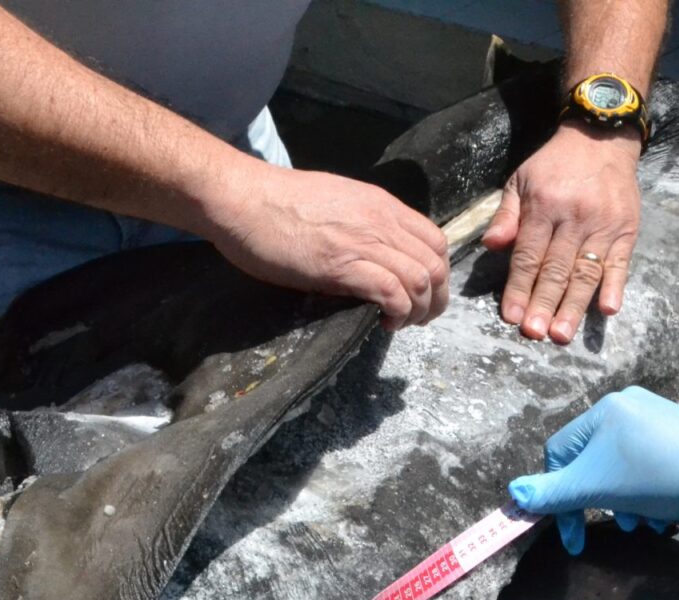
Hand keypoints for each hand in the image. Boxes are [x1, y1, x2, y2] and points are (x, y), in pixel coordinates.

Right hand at [200, 160, 450, 329]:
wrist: (241, 198)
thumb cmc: (276, 203)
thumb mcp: (335, 204)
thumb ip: (362, 225)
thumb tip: (374, 254)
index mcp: (381, 205)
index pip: (434, 240)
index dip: (438, 272)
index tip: (423, 293)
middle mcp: (381, 221)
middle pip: (436, 264)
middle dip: (436, 299)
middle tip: (419, 318)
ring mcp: (364, 242)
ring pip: (422, 280)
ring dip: (420, 310)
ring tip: (402, 323)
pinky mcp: (344, 266)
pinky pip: (393, 292)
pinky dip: (398, 313)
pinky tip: (385, 322)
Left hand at [482, 122, 641, 342]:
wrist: (600, 139)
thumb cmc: (555, 165)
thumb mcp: (521, 180)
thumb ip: (507, 215)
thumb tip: (492, 246)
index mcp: (544, 206)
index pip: (529, 255)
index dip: (519, 287)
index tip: (511, 316)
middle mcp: (574, 218)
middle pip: (556, 269)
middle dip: (543, 304)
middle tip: (534, 333)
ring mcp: (603, 226)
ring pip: (586, 272)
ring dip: (574, 306)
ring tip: (562, 335)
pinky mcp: (626, 231)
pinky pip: (620, 263)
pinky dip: (615, 286)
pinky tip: (607, 310)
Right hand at [508, 387, 678, 553]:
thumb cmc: (663, 476)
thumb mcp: (600, 488)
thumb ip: (555, 493)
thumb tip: (514, 494)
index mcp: (605, 411)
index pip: (559, 454)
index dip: (559, 495)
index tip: (572, 534)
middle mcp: (629, 407)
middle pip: (592, 463)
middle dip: (600, 501)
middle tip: (616, 527)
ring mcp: (657, 420)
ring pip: (622, 469)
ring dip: (626, 502)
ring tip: (644, 521)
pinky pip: (648, 468)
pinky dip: (649, 494)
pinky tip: (664, 512)